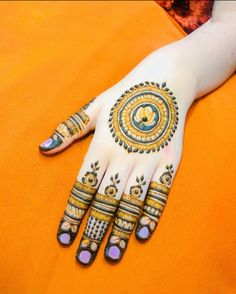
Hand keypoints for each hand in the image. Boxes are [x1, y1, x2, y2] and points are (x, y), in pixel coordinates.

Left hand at [39, 51, 192, 265]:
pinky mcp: (169, 161)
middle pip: (104, 200)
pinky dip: (151, 214)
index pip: (82, 187)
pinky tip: (143, 232)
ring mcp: (148, 159)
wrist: (163, 81)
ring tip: (111, 253)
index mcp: (102, 144)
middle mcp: (123, 156)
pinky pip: (159, 192)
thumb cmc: (125, 95)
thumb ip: (69, 129)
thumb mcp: (94, 107)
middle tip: (85, 257)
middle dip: (93, 230)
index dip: (72, 214)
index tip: (64, 237)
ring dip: (120, 229)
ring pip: (130, 201)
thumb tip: (43, 147)